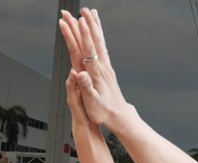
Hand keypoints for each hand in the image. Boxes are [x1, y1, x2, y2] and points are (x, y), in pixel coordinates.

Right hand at [59, 9, 130, 128]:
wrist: (118, 115)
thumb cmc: (103, 112)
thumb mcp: (92, 103)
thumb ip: (85, 88)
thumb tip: (79, 74)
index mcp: (96, 73)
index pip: (89, 49)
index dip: (83, 34)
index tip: (79, 20)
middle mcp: (102, 66)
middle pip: (94, 40)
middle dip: (87, 24)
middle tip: (80, 9)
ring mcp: (105, 66)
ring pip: (99, 40)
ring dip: (94, 25)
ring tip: (89, 11)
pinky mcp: (107, 68)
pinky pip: (102, 46)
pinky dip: (98, 35)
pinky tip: (96, 30)